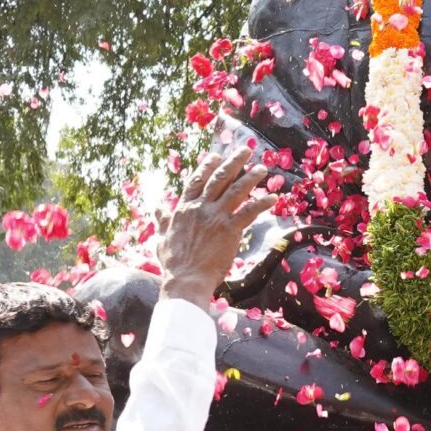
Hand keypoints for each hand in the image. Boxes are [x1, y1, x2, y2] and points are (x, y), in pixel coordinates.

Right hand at [156, 142, 274, 305]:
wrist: (185, 280)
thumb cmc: (173, 263)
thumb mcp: (162, 236)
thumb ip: (162, 219)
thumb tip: (157, 207)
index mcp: (183, 208)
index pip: (196, 180)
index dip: (207, 166)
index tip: (216, 156)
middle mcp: (200, 208)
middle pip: (219, 178)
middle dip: (233, 162)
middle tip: (245, 150)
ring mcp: (215, 217)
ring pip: (236, 191)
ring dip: (251, 178)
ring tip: (263, 169)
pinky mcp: (230, 230)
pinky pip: (248, 212)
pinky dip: (261, 203)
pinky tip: (273, 197)